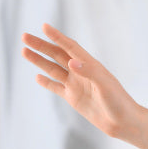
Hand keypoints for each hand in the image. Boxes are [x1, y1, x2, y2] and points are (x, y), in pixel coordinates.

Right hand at [22, 23, 141, 141]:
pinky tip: (37, 76)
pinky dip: (46, 82)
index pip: (70, 47)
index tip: (44, 26)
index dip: (57, 37)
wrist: (123, 122)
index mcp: (90, 65)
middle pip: (57, 55)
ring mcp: (76, 85)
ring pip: (53, 69)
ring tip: (24, 51)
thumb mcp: (105, 85)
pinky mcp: (73, 98)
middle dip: (41, 46)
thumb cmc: (119, 102)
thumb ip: (89, 72)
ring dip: (39, 60)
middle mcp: (81, 72)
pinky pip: (56, 87)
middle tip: (24, 36)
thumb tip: (71, 61)